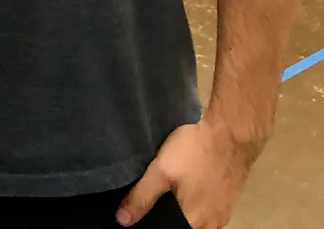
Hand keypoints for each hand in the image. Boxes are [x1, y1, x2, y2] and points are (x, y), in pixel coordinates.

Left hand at [117, 118, 260, 228]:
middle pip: (184, 226)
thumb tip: (122, 220)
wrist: (229, 133)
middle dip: (169, 216)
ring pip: (198, 220)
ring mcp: (223, 213)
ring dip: (184, 210)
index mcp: (194, 224)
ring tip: (169, 192)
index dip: (156, 221)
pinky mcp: (229, 200)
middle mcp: (212, 226)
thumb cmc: (194, 152)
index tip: (147, 210)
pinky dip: (196, 203)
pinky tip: (188, 187)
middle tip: (156, 197)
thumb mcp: (161, 171)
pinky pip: (207, 210)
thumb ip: (142, 197)